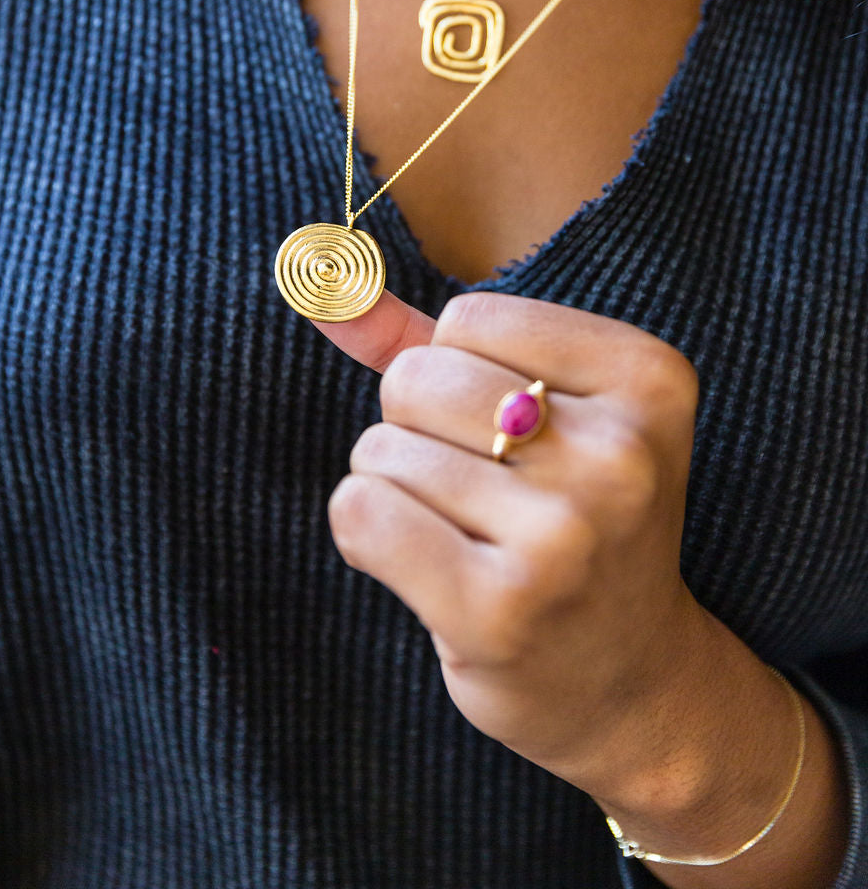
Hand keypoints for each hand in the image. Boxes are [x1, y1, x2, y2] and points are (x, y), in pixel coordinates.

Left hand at [315, 288, 710, 799]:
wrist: (634, 682)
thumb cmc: (570, 519)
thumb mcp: (538, 410)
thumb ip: (424, 340)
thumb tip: (326, 292)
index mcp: (649, 380)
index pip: (468, 318)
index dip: (457, 370)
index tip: (512, 433)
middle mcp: (621, 454)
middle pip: (418, 378)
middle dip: (415, 427)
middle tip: (478, 489)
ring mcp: (564, 536)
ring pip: (382, 450)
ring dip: (394, 486)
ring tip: (462, 533)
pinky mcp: (500, 609)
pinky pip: (362, 514)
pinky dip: (363, 531)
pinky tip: (422, 567)